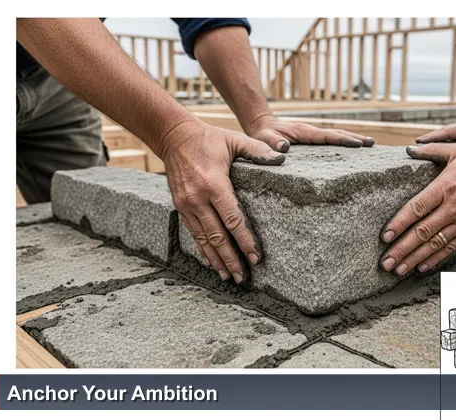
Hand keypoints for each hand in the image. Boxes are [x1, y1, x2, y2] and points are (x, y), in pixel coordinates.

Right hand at [162, 120, 284, 283]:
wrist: (173, 136)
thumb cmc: (209, 138)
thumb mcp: (235, 139)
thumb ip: (258, 149)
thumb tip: (282, 157)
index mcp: (214, 185)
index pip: (233, 219)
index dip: (245, 241)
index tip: (256, 257)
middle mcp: (198, 199)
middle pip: (217, 236)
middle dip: (231, 259)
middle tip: (242, 278)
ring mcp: (186, 205)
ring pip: (203, 239)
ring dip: (216, 260)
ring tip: (227, 277)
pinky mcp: (180, 206)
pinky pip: (193, 233)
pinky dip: (202, 250)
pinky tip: (211, 262)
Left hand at [244, 114, 373, 151]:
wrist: (261, 124)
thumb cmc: (262, 134)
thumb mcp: (263, 138)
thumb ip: (272, 142)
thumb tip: (285, 147)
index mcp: (304, 132)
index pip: (327, 136)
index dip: (343, 140)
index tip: (358, 144)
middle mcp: (312, 131)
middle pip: (338, 133)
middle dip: (356, 138)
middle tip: (373, 144)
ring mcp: (314, 134)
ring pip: (337, 135)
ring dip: (354, 138)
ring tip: (371, 144)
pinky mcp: (314, 138)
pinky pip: (332, 139)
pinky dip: (345, 141)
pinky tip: (354, 148)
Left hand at [379, 143, 455, 275]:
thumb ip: (431, 150)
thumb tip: (409, 149)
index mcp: (445, 187)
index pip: (417, 209)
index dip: (399, 224)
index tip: (385, 237)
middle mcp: (452, 208)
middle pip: (422, 232)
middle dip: (401, 249)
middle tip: (384, 263)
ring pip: (435, 244)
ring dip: (414, 258)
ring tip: (398, 270)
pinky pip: (451, 248)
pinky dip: (435, 259)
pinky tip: (421, 267)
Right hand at [415, 113, 455, 145]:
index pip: (448, 132)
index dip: (433, 138)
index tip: (420, 142)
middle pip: (443, 132)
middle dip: (428, 138)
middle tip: (413, 145)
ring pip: (447, 135)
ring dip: (434, 140)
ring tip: (421, 147)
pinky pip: (453, 138)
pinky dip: (443, 142)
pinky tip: (438, 149)